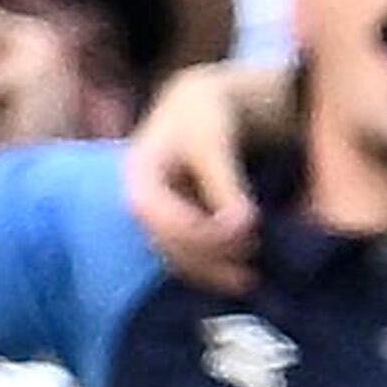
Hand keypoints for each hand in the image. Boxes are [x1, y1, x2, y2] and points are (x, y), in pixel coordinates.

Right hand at [124, 62, 278, 292]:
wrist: (201, 106)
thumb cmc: (205, 116)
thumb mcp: (214, 143)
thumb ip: (224, 185)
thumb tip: (241, 227)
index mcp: (138, 173)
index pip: (154, 213)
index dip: (194, 229)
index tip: (242, 231)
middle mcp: (140, 199)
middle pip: (163, 241)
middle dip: (204, 258)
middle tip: (248, 269)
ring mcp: (155, 216)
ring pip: (174, 255)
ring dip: (207, 270)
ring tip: (247, 279)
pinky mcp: (172, 226)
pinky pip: (184, 255)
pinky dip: (209, 266)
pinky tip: (237, 274)